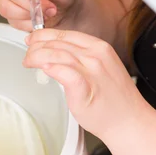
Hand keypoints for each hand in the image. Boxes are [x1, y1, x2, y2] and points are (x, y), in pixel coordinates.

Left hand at [23, 28, 147, 139]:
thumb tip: (54, 54)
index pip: (65, 34)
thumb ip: (79, 59)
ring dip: (37, 56)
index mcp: (99, 47)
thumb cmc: (112, 99)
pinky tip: (43, 69)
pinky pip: (66, 73)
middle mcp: (95, 55)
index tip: (32, 39)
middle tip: (27, 55)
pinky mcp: (85, 88)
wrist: (128, 120)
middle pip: (58, 42)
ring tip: (28, 62)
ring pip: (58, 54)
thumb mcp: (98, 68)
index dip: (44, 35)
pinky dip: (52, 68)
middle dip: (36, 46)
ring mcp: (91, 71)